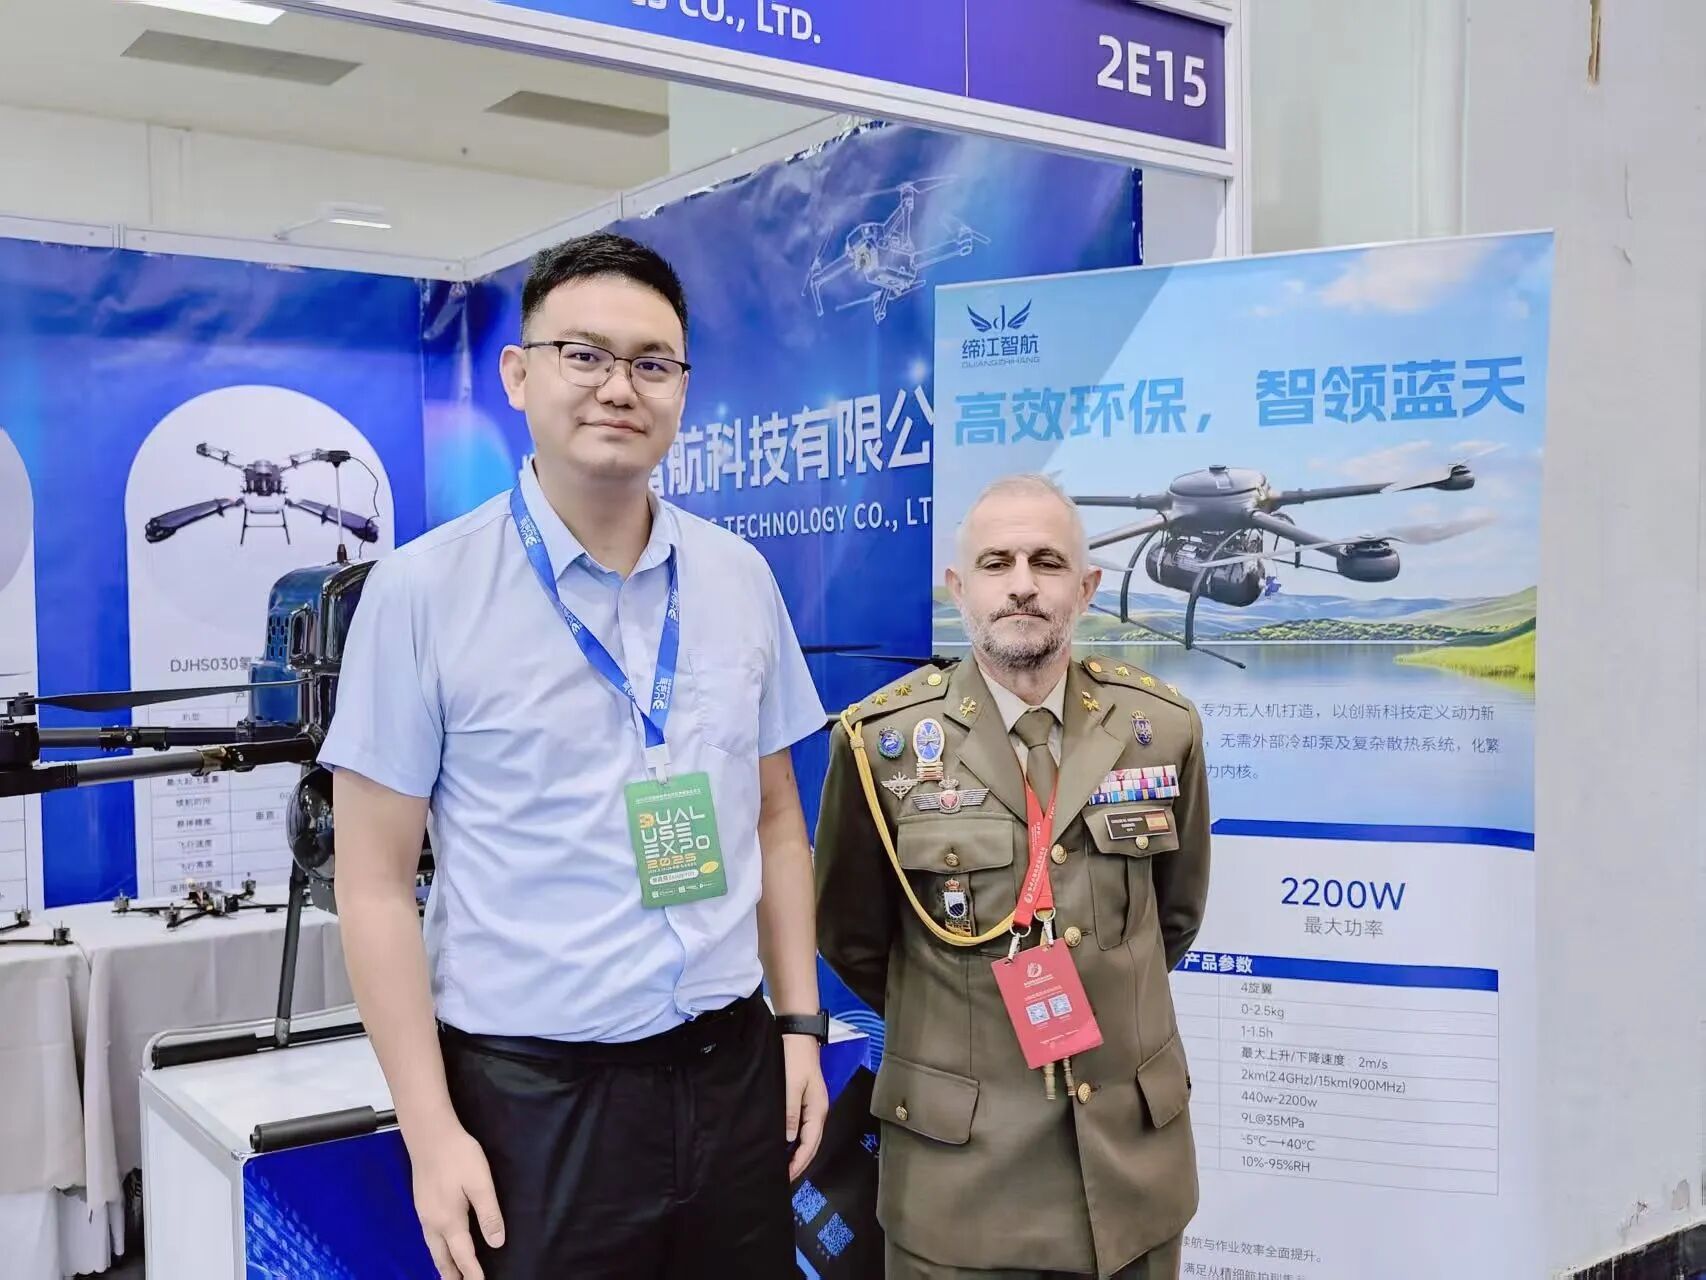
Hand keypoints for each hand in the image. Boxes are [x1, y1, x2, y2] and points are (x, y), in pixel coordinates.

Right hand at [408, 1121, 505, 1279]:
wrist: (430, 1134)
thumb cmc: (458, 1156)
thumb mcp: (480, 1183)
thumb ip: (489, 1214)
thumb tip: (496, 1243)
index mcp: (449, 1220)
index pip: (463, 1255)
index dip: (472, 1272)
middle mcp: (432, 1222)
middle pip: (442, 1257)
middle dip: (451, 1274)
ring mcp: (423, 1212)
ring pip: (432, 1247)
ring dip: (441, 1263)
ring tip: (449, 1273)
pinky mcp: (420, 1202)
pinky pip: (428, 1236)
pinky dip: (435, 1248)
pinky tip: (439, 1244)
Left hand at [782, 1034, 829, 1179]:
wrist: (797, 1032)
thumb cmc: (794, 1058)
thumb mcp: (791, 1085)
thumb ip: (790, 1113)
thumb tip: (788, 1140)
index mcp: (818, 1109)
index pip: (810, 1144)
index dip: (799, 1162)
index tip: (786, 1177)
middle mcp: (818, 1110)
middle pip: (812, 1143)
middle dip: (800, 1162)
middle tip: (784, 1178)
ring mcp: (812, 1104)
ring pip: (807, 1136)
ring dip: (798, 1152)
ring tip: (784, 1167)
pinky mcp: (804, 1098)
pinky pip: (802, 1126)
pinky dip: (795, 1139)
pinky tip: (785, 1144)